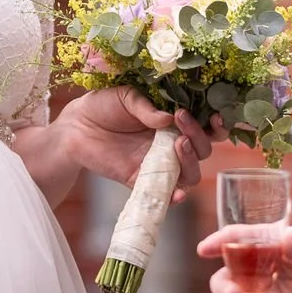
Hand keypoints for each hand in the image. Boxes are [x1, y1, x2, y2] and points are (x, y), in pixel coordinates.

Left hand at [60, 87, 223, 203]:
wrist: (74, 127)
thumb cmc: (102, 106)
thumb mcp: (125, 96)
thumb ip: (146, 107)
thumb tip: (167, 118)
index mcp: (173, 121)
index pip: (205, 126)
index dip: (217, 124)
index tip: (216, 115)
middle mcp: (170, 144)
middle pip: (203, 150)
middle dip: (199, 136)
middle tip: (181, 120)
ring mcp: (158, 164)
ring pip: (191, 173)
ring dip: (191, 161)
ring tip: (177, 144)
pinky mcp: (141, 181)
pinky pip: (165, 194)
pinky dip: (176, 196)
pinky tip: (178, 191)